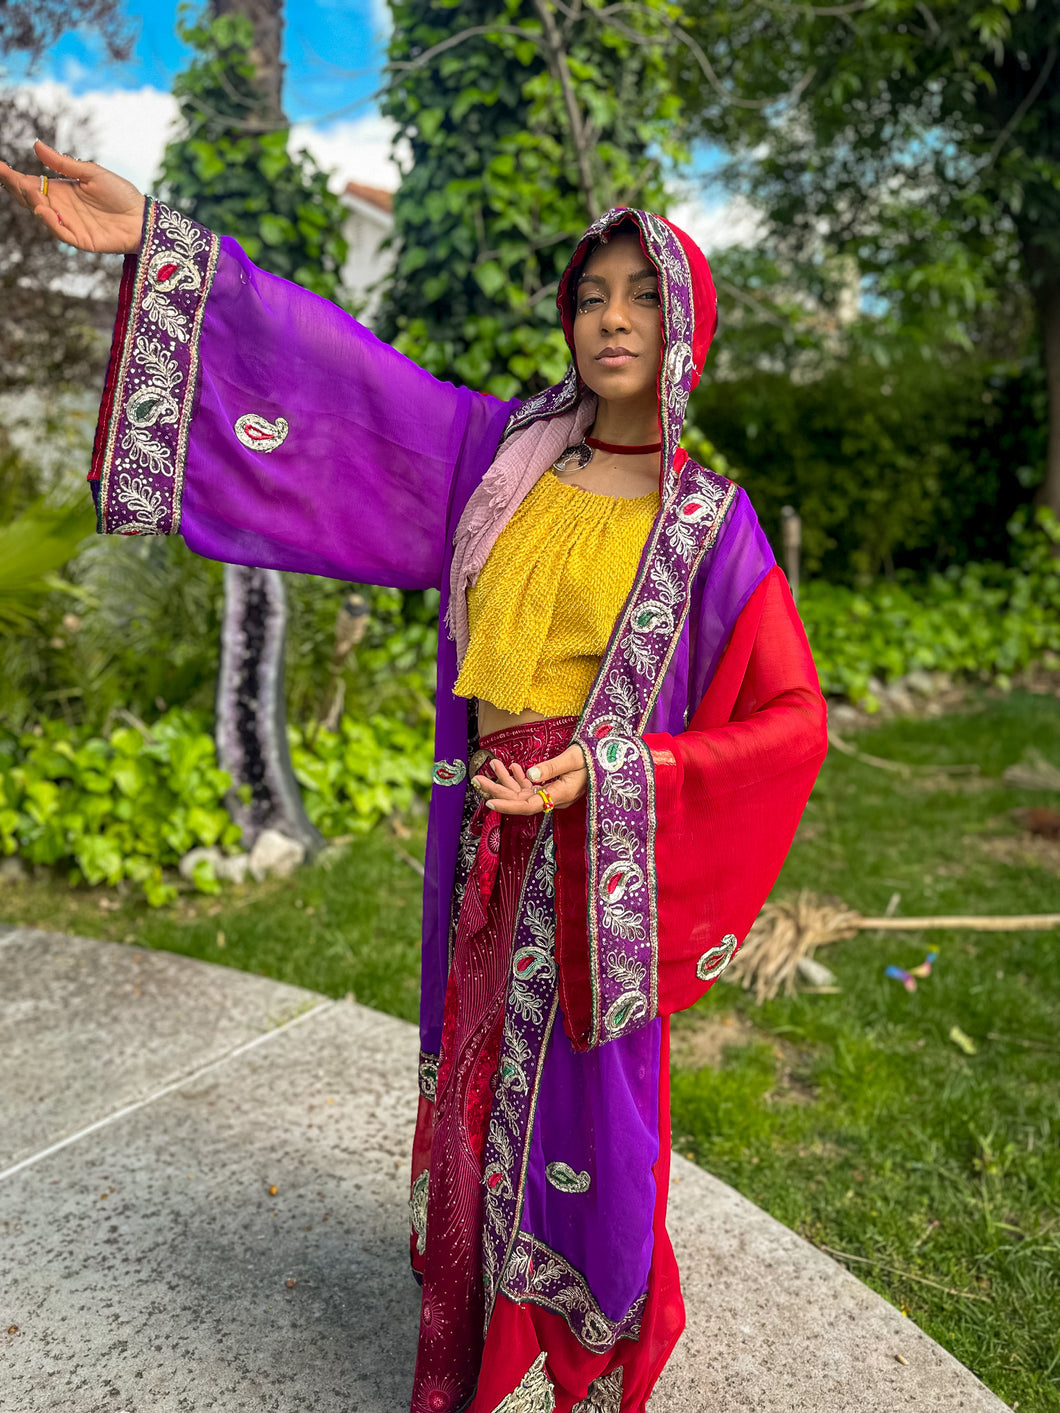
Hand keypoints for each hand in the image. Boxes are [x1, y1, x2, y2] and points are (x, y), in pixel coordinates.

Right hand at [0, 141, 144, 253]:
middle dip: (16, 188)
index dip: (14, 177)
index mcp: (61, 190)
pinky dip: (51, 222)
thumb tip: (36, 146)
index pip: (31, 184)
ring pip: (44, 216)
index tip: (0, 166)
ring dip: (34, 203)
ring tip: (28, 190)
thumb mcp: (91, 173)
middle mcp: (61, 208)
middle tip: (6, 175)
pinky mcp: (80, 240)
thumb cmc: (120, 194)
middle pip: (32, 200)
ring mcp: (69, 225)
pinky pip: (61, 233)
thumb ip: (64, 164)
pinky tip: (44, 210)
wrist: (142, 217)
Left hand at [471, 744, 587, 815]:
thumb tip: (530, 775)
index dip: (508, 805)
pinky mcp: (554, 787)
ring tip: (490, 764)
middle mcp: (555, 798)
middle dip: (498, 790)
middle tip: (476, 779)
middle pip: (520, 800)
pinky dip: (520, 777)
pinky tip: (511, 766)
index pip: (528, 806)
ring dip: (506, 780)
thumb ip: (552, 767)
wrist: (612, 760)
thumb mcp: (574, 758)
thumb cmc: (595, 757)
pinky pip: (532, 787)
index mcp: (561, 795)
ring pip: (523, 792)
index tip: (490, 802)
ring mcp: (554, 794)